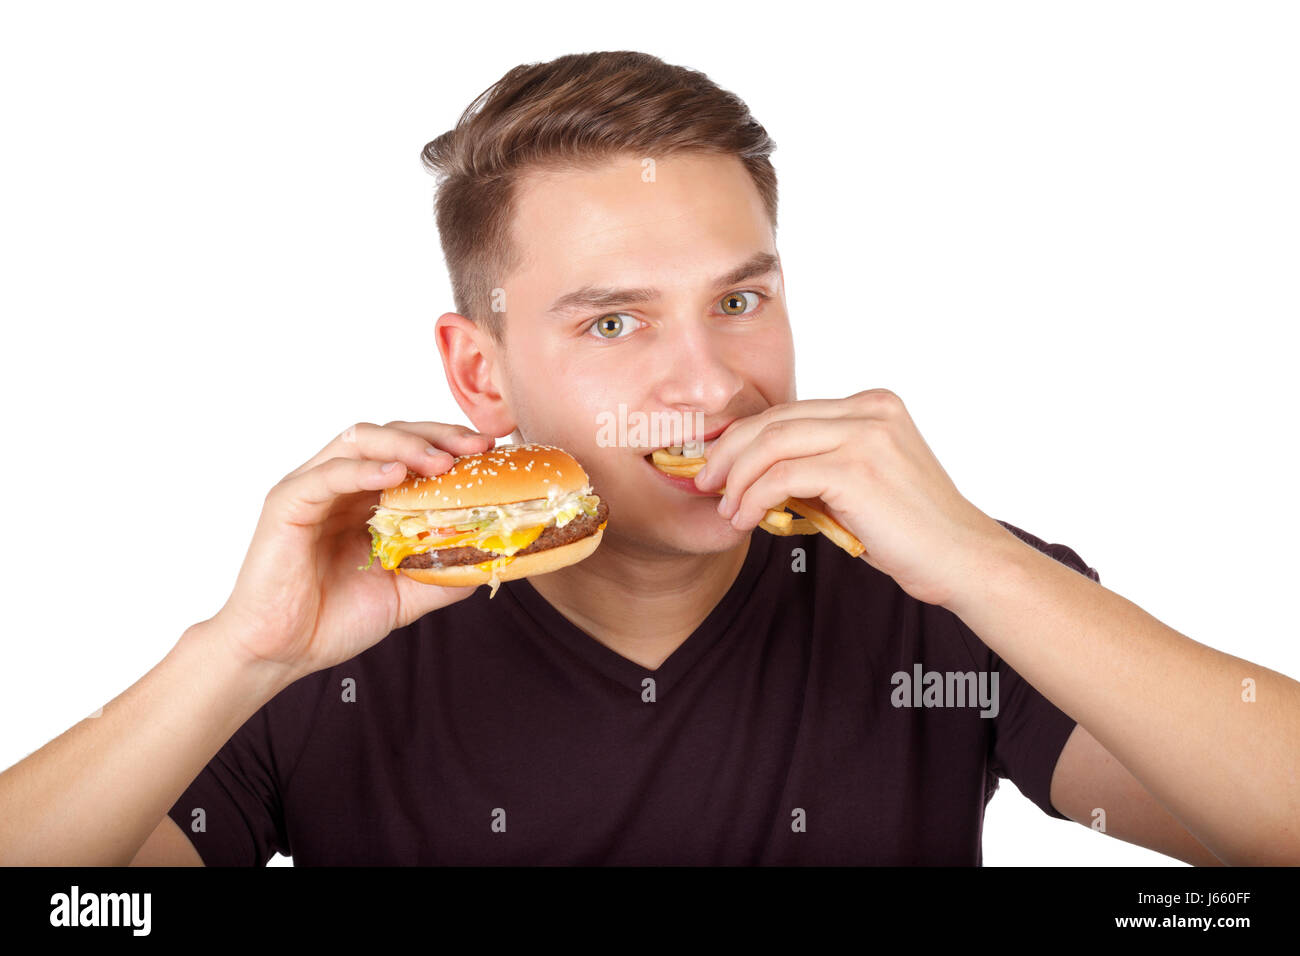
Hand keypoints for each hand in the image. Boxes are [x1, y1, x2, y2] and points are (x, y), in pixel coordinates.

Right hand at [209, 421, 495, 682]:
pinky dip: (362, 470)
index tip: (490, 451)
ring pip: (359, 442)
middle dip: (436, 435)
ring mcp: (312, 489)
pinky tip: (393, 474)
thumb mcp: (404, 595)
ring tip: (439, 461)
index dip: (450, 446)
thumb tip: (489, 560)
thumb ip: (442, 575)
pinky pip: (326, 475)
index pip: (411, 452)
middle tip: (476, 446)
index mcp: (367, 498)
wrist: (281, 652)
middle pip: (390, 435)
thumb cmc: (332, 619)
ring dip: (404, 444)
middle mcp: (340, 484)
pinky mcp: (287, 504)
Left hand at [694, 389, 1006, 607]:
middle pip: (774, 420)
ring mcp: (865, 434)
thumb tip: (755, 473)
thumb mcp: (862, 484)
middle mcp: (870, 410)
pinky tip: (746, 519)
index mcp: (873, 405)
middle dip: (729, 451)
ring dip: (737, 478)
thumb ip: (819, 466)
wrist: (961, 560)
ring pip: (771, 443)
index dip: (745, 437)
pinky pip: (781, 475)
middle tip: (705, 483)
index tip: (718, 466)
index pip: (789, 412)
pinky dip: (753, 498)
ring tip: (724, 508)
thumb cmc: (912, 532)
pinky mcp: (857, 468)